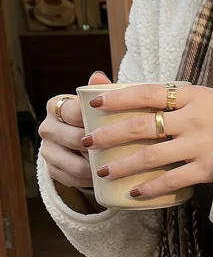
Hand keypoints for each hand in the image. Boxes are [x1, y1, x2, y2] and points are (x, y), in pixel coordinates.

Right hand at [40, 71, 110, 187]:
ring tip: (116, 166)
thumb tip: (99, 75)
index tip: (112, 125)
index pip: (72, 111)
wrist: (82, 142)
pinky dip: (90, 180)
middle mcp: (47, 127)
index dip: (92, 119)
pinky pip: (73, 179)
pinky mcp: (51, 170)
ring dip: (97, 167)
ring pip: (75, 164)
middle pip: (74, 139)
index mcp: (56, 105)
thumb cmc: (96, 118)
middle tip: (120, 149)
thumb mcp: (100, 105)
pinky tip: (105, 178)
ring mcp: (47, 150)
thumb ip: (101, 91)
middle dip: (97, 146)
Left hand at [82, 83, 212, 199]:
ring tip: (102, 171)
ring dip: (122, 164)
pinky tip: (134, 192)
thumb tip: (139, 102)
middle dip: (109, 134)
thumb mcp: (207, 99)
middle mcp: (193, 118)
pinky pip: (172, 179)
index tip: (93, 103)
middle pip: (141, 125)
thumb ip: (177, 101)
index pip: (146, 92)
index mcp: (192, 96)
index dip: (117, 97)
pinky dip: (150, 187)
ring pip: (151, 155)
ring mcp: (201, 144)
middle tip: (87, 142)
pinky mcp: (209, 168)